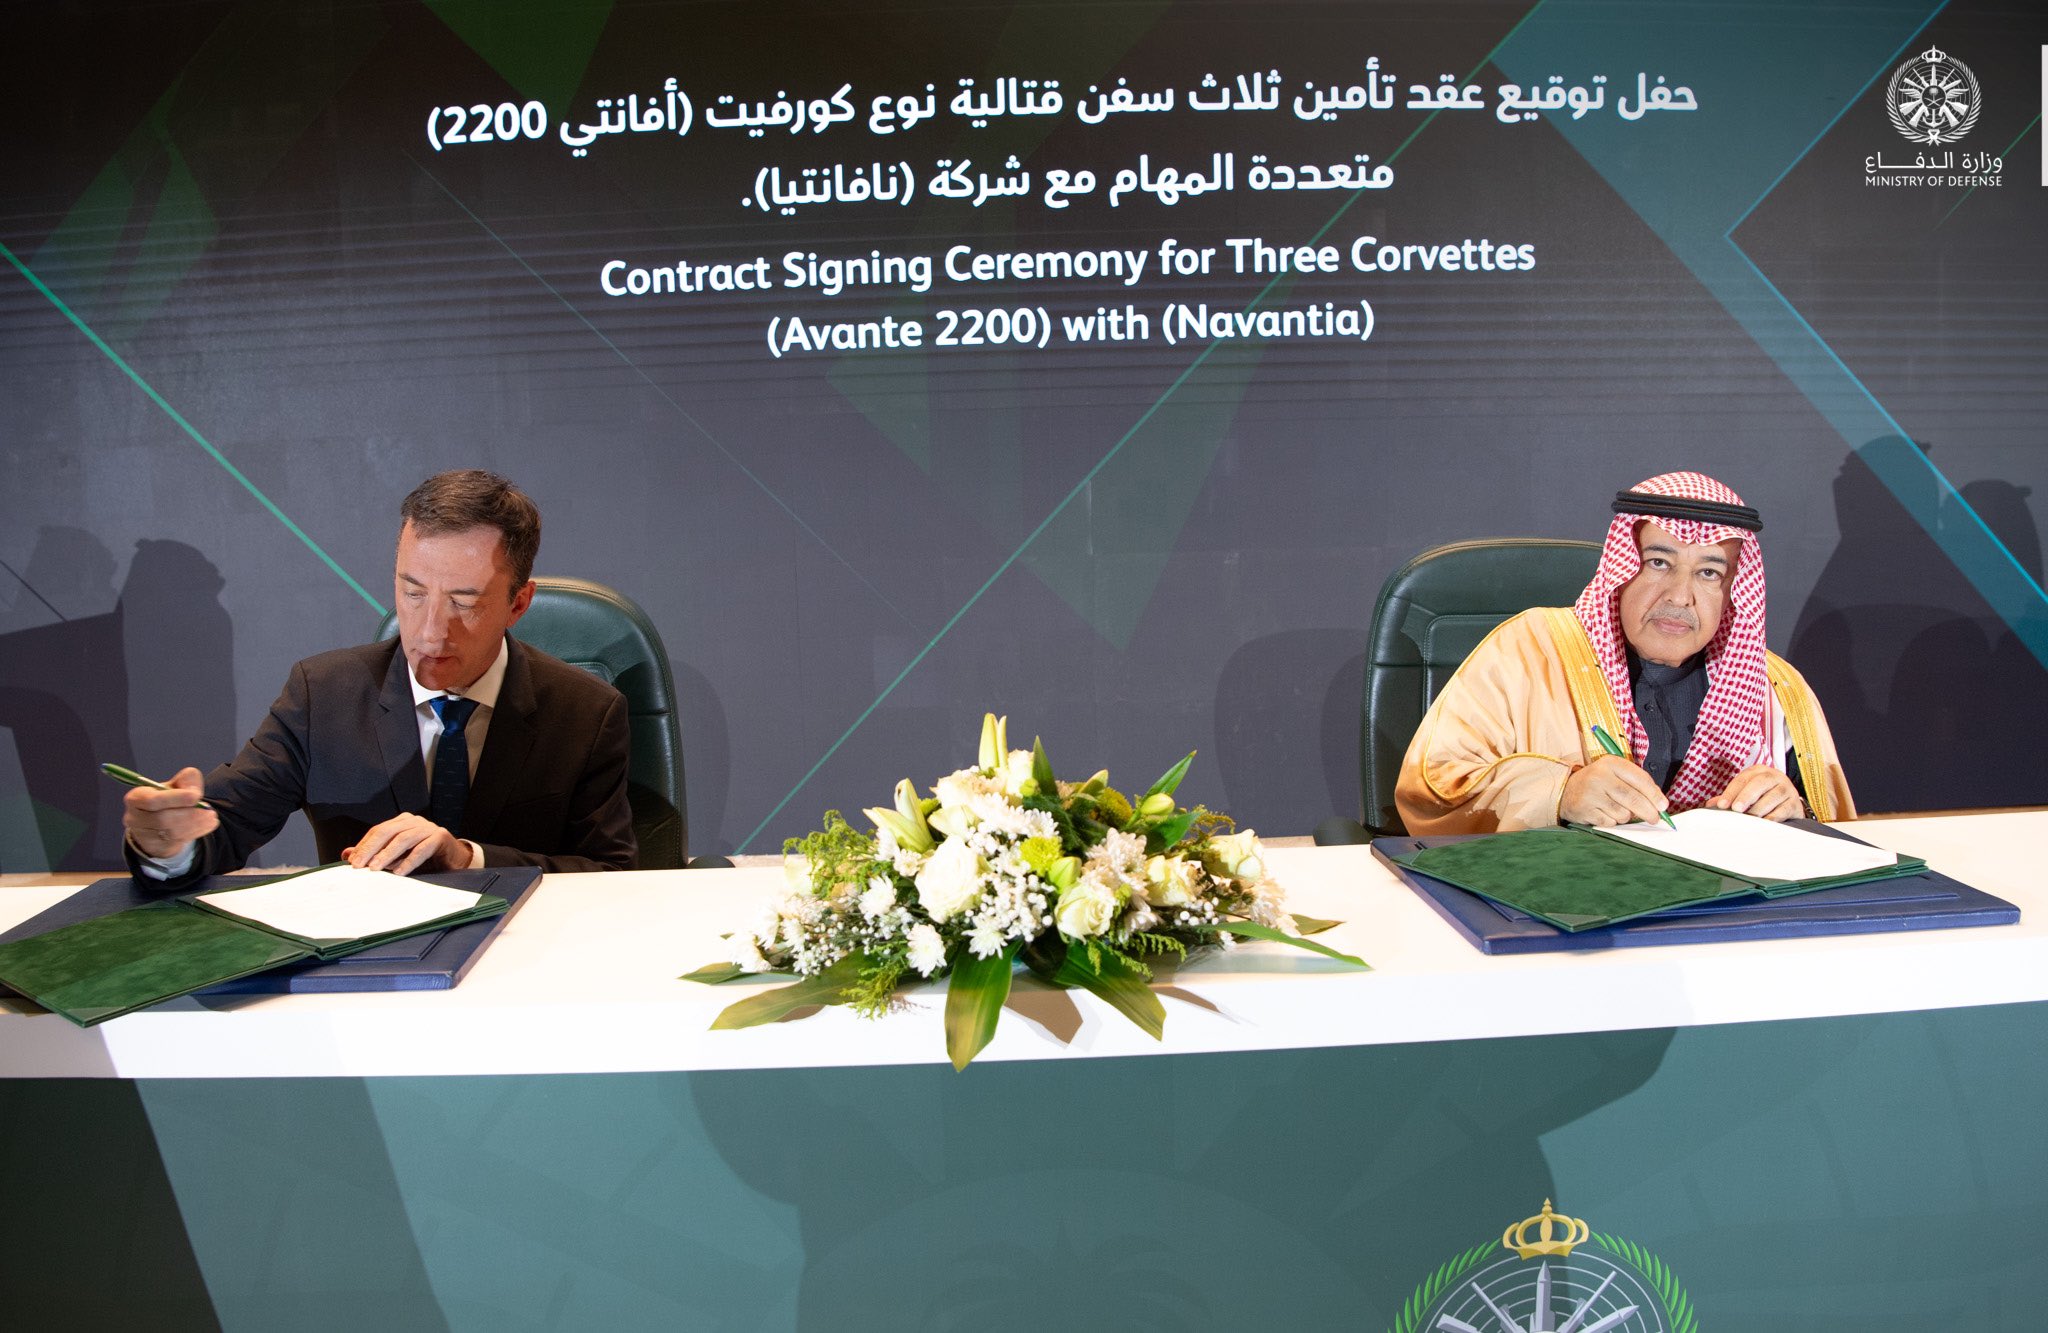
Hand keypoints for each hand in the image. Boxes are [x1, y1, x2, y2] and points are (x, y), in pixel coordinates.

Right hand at [124, 766, 218, 859]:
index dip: (175, 798)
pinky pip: (178, 841)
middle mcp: (135, 818)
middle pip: (162, 819)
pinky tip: (208, 824)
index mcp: (136, 798)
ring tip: (211, 817)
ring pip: (171, 833)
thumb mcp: (174, 785)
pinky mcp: (156, 848)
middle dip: (189, 814)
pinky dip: (196, 832)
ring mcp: (144, 836)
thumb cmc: (166, 799)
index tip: (195, 796)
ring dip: (196, 824)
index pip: (151, 800)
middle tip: (209, 810)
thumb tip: (194, 790)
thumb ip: (186, 780)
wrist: (159, 823)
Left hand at [343, 813, 472, 874]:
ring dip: (387, 855)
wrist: (455, 858)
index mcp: (402, 822)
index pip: (378, 830)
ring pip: (403, 839)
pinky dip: (409, 861)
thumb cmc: (424, 856)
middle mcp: (414, 821)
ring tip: (375, 868)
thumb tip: (346, 854)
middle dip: (371, 849)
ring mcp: (428, 827)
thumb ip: (373, 853)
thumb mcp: (396, 855)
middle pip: (387, 831)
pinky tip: (399, 872)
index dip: (364, 845)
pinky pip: (422, 849)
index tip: (352, 861)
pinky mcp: (440, 837)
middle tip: (359, 865)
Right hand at [1560, 754, 1669, 826]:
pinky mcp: (1584, 810)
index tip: (1663, 806)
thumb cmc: (1598, 783)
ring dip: (1626, 817)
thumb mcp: (1615, 774)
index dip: (1654, 795)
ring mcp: (1591, 794)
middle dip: (1648, 812)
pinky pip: (1609, 822)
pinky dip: (1612, 821)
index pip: (1639, 779)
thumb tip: (1659, 803)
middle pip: (1633, 798)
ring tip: (1618, 810)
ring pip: (1622, 813)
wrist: (1564, 790)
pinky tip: (1605, 813)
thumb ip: (1637, 784)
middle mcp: (1600, 776)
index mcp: (1611, 763)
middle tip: (1654, 818)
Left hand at [1706, 765, 1803, 821]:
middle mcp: (1774, 777)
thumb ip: (1729, 797)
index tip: (1722, 805)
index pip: (1743, 779)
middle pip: (1760, 783)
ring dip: (1759, 808)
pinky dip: (1773, 817)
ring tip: (1749, 817)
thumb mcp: (1746, 792)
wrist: (1790, 801)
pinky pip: (1784, 810)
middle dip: (1746, 796)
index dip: (1731, 791)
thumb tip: (1710, 805)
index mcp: (1759, 771)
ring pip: (1774, 796)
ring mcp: (1787, 789)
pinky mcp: (1795, 804)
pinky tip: (1764, 823)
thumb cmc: (1762, 796)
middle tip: (1736, 809)